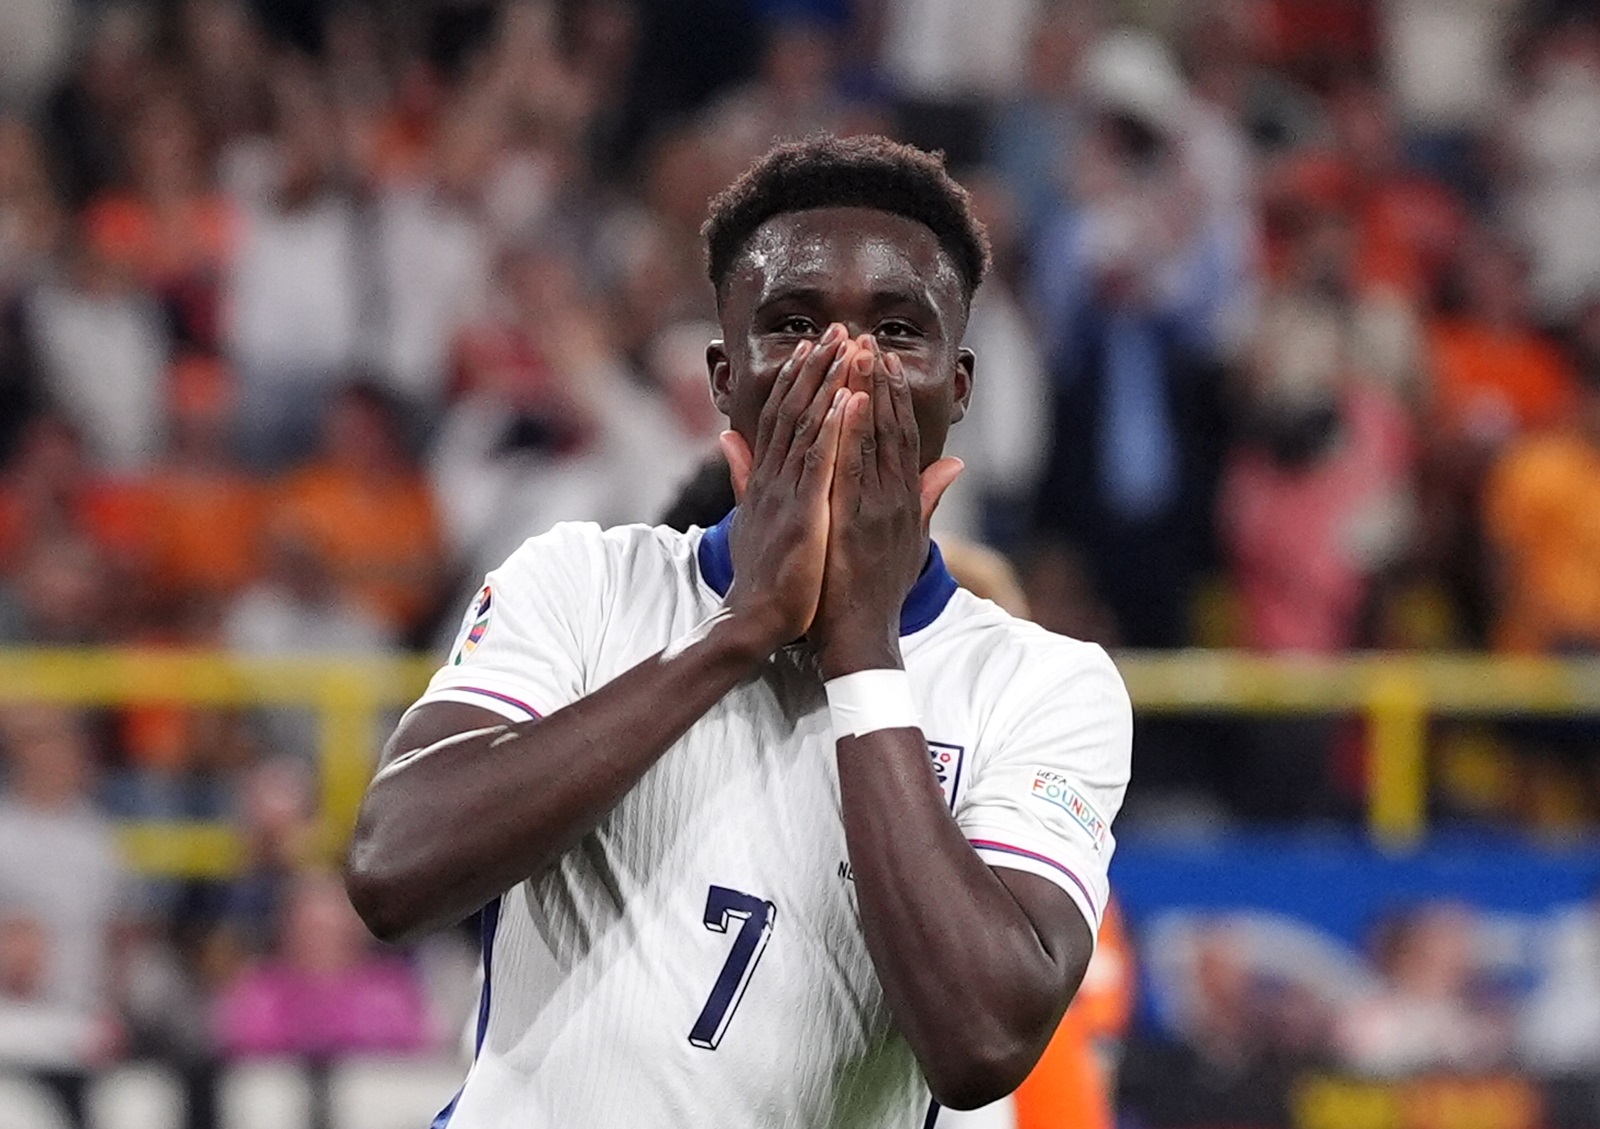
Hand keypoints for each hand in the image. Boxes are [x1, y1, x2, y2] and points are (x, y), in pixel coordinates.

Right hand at [718, 324, 855, 650]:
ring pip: (809, 426)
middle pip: (794, 410)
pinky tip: (847, 399)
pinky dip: (834, 428)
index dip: (797, 378)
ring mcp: (787, 494)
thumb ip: (744, 475)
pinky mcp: (804, 513)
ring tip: (846, 347)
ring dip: (828, 383)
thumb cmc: (764, 577)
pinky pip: (821, 462)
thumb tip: (725, 439)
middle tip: (836, 327)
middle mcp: (774, 479)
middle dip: (816, 366)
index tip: (815, 346)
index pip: (781, 416)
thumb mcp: (753, 517)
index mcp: (766, 480)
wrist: (757, 620)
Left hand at [812, 337, 962, 677]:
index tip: (884, 361)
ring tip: (858, 354)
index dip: (894, 397)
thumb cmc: (875, 592)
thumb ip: (929, 499)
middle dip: (880, 383)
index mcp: (906, 502)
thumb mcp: (910, 540)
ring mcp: (877, 509)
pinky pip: (853, 467)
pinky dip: (851, 433)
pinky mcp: (856, 521)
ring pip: (874, 440)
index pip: (902, 437)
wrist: (861, 637)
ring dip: (866, 394)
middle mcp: (896, 499)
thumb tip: (956, 465)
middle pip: (890, 429)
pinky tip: (846, 400)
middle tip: (868, 340)